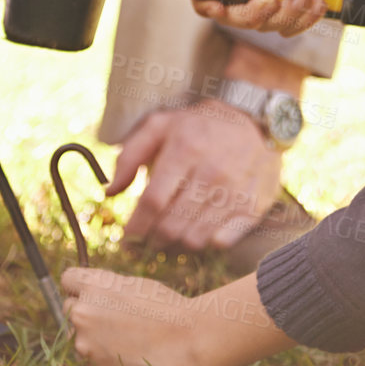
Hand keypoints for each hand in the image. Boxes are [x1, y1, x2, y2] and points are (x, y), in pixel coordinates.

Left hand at [62, 267, 197, 365]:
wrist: (187, 342)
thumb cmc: (167, 308)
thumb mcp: (135, 285)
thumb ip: (106, 288)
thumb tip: (90, 294)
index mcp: (93, 286)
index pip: (67, 280)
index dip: (80, 286)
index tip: (90, 293)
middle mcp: (82, 312)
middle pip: (69, 310)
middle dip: (85, 312)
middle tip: (112, 319)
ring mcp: (85, 344)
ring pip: (79, 339)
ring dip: (94, 339)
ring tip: (127, 340)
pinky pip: (90, 362)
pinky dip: (103, 360)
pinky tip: (128, 356)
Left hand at [106, 102, 282, 251]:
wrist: (253, 120)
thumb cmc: (198, 126)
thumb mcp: (160, 126)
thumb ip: (129, 156)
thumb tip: (110, 192)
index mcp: (185, 149)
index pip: (153, 201)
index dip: (135, 227)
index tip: (126, 240)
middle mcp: (212, 171)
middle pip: (172, 225)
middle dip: (152, 240)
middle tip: (148, 240)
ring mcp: (236, 191)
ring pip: (195, 238)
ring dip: (177, 244)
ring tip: (172, 236)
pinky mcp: (254, 205)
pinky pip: (222, 241)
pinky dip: (206, 243)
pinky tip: (200, 232)